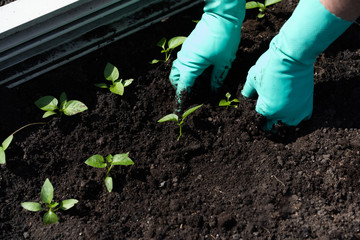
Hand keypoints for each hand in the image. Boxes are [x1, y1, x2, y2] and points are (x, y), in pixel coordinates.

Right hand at [169, 0, 245, 102]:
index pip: (182, 88)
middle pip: (175, 79)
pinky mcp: (189, 46)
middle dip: (180, 89)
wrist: (221, 16)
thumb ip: (217, 80)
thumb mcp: (224, 63)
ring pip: (178, 70)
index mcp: (191, 66)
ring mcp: (185, 52)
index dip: (181, 101)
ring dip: (183, 80)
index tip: (179, 112)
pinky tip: (200, 73)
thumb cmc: (224, 39)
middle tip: (192, 97)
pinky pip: (183, 62)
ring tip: (197, 86)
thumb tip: (213, 92)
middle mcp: (184, 59)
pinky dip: (187, 71)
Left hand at [241, 0, 351, 129]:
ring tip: (282, 108)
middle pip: (273, 121)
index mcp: (266, 111)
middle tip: (271, 102)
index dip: (260, 103)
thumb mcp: (252, 78)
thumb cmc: (270, 67)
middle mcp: (282, 115)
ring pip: (288, 122)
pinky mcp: (308, 106)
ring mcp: (296, 112)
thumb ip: (247, 91)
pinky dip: (298, 114)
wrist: (292, 57)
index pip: (260, 113)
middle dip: (270, 114)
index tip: (262, 97)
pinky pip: (303, 118)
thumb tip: (246, 96)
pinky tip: (294, 108)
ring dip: (284, 118)